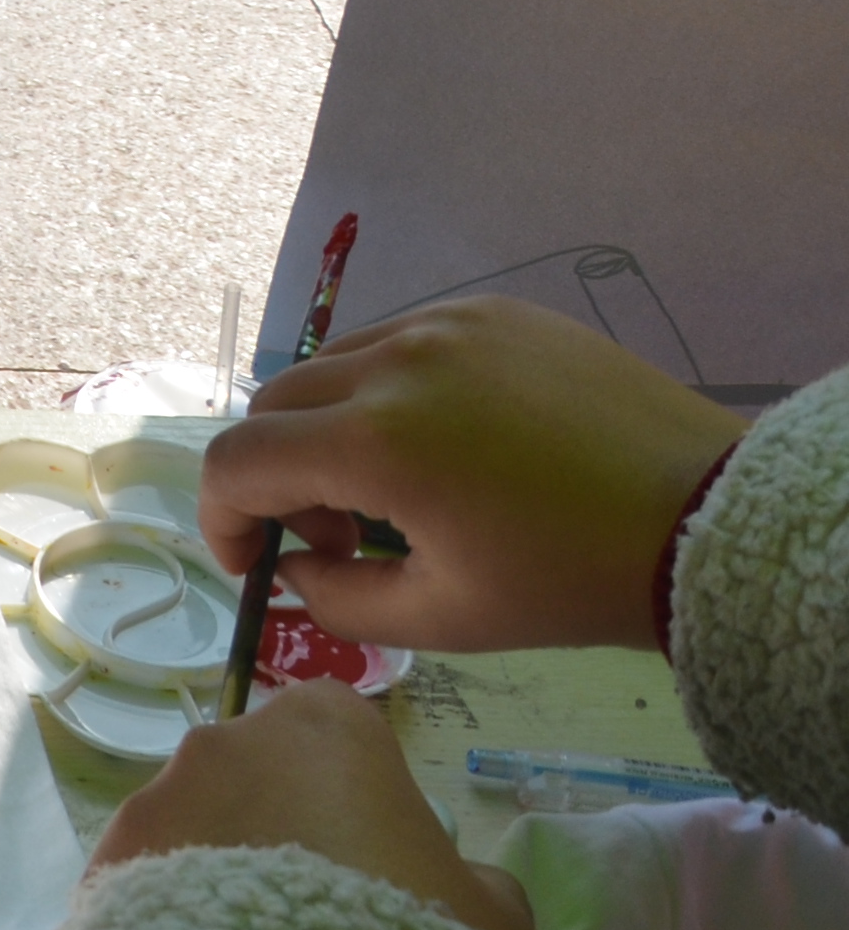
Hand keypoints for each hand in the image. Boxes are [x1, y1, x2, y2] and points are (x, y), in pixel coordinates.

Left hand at [91, 683, 533, 929]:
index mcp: (322, 726)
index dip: (355, 782)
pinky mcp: (110, 853)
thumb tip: (464, 879)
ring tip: (256, 927)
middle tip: (313, 894)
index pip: (336, 725)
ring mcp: (158, 793)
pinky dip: (173, 897)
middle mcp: (226, 740)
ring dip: (221, 855)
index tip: (371, 844)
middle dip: (280, 816)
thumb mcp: (491, 910)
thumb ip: (475, 874)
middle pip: (258, 767)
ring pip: (198, 816)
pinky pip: (152, 866)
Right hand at [198, 297, 745, 656]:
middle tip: (338, 536)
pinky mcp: (490, 310)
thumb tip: (293, 568)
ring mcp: (443, 323)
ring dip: (329, 428)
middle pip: (274, 406)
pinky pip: (399, 341)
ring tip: (395, 486)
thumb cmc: (573, 580)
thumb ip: (338, 599)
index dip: (223, 518)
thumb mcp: (447, 618)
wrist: (706, 519)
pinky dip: (388, 391)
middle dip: (280, 476)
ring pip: (331, 367)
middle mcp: (391, 361)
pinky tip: (449, 441)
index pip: (237, 462)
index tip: (254, 565)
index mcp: (374, 442)